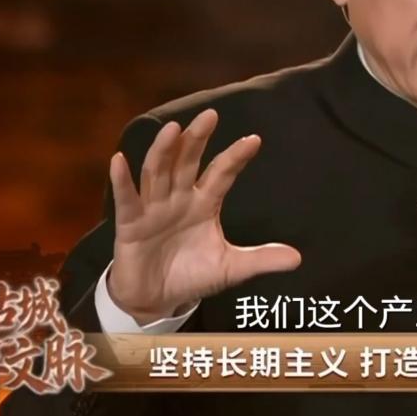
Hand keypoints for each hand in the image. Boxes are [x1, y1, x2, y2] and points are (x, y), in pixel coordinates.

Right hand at [106, 109, 301, 323]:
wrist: (157, 300)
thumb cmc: (192, 275)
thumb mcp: (230, 268)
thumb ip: (261, 259)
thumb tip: (297, 258)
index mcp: (204, 203)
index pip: (221, 174)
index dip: (235, 157)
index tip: (254, 140)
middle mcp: (178, 198)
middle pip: (187, 162)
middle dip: (197, 139)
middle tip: (210, 115)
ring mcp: (153, 208)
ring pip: (158, 173)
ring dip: (164, 151)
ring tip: (173, 129)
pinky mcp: (130, 224)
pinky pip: (127, 200)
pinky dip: (121, 181)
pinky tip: (119, 160)